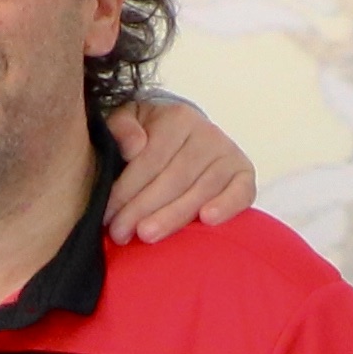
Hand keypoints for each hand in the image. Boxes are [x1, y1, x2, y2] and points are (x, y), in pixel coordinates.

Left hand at [101, 93, 255, 243]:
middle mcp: (207, 132)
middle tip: (120, 233)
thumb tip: (133, 146)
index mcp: (177, 117)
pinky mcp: (245, 174)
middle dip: (143, 209)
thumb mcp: (128, 121)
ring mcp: (229, 153)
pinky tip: (206, 220)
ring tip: (148, 235)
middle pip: (173, 178)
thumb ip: (121, 127)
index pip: (149, 159)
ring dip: (173, 216)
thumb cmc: (149, 135)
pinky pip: (241, 192)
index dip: (126, 190)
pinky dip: (226, 206)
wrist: (185, 138)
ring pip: (200, 190)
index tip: (107, 217)